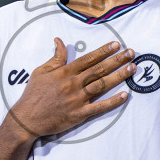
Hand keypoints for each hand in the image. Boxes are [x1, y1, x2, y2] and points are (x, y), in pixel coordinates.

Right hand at [7, 38, 134, 139]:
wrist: (27, 119)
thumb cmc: (33, 94)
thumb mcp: (41, 71)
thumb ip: (55, 58)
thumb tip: (59, 41)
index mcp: (65, 72)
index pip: (88, 59)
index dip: (104, 51)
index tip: (116, 45)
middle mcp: (73, 84)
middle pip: (99, 69)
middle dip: (117, 60)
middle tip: (131, 53)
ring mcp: (77, 99)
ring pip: (102, 85)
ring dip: (119, 76)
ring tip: (132, 68)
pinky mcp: (79, 114)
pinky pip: (99, 107)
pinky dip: (113, 102)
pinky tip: (125, 95)